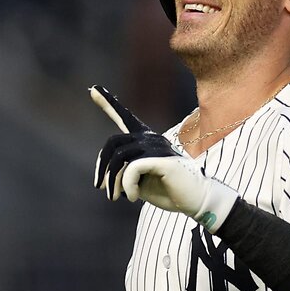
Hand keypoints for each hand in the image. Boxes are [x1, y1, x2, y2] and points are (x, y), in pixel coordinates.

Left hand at [90, 85, 238, 231]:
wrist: (196, 201)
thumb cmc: (168, 192)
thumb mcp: (139, 183)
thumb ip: (122, 176)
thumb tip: (104, 179)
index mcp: (146, 141)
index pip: (125, 118)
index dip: (109, 103)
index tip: (93, 90)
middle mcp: (151, 139)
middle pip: (113, 142)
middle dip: (101, 166)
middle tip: (99, 187)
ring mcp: (158, 146)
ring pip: (120, 157)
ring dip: (113, 181)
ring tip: (115, 197)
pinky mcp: (163, 158)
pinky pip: (132, 168)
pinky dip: (127, 185)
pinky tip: (133, 197)